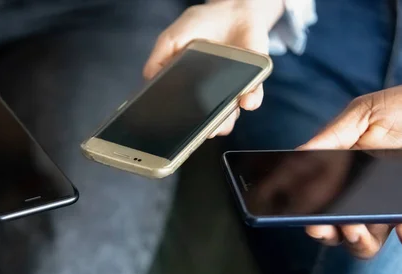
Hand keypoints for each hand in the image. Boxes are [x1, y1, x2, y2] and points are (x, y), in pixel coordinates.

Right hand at [143, 0, 283, 136]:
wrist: (232, 9)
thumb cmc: (199, 25)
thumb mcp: (171, 39)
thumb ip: (158, 60)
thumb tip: (148, 82)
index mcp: (187, 88)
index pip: (182, 111)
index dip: (180, 123)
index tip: (176, 131)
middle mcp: (209, 95)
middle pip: (206, 121)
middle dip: (205, 129)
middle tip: (201, 132)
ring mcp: (231, 91)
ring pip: (229, 115)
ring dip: (225, 122)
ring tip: (219, 124)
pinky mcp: (253, 82)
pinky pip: (253, 97)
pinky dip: (251, 101)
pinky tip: (246, 101)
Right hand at [300, 84, 401, 258]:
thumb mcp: (364, 113)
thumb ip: (333, 134)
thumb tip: (299, 153)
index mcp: (343, 174)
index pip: (318, 203)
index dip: (308, 215)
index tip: (307, 217)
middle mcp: (362, 198)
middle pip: (336, 232)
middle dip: (329, 234)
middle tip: (332, 226)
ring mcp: (390, 209)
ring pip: (367, 244)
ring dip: (359, 243)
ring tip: (360, 230)